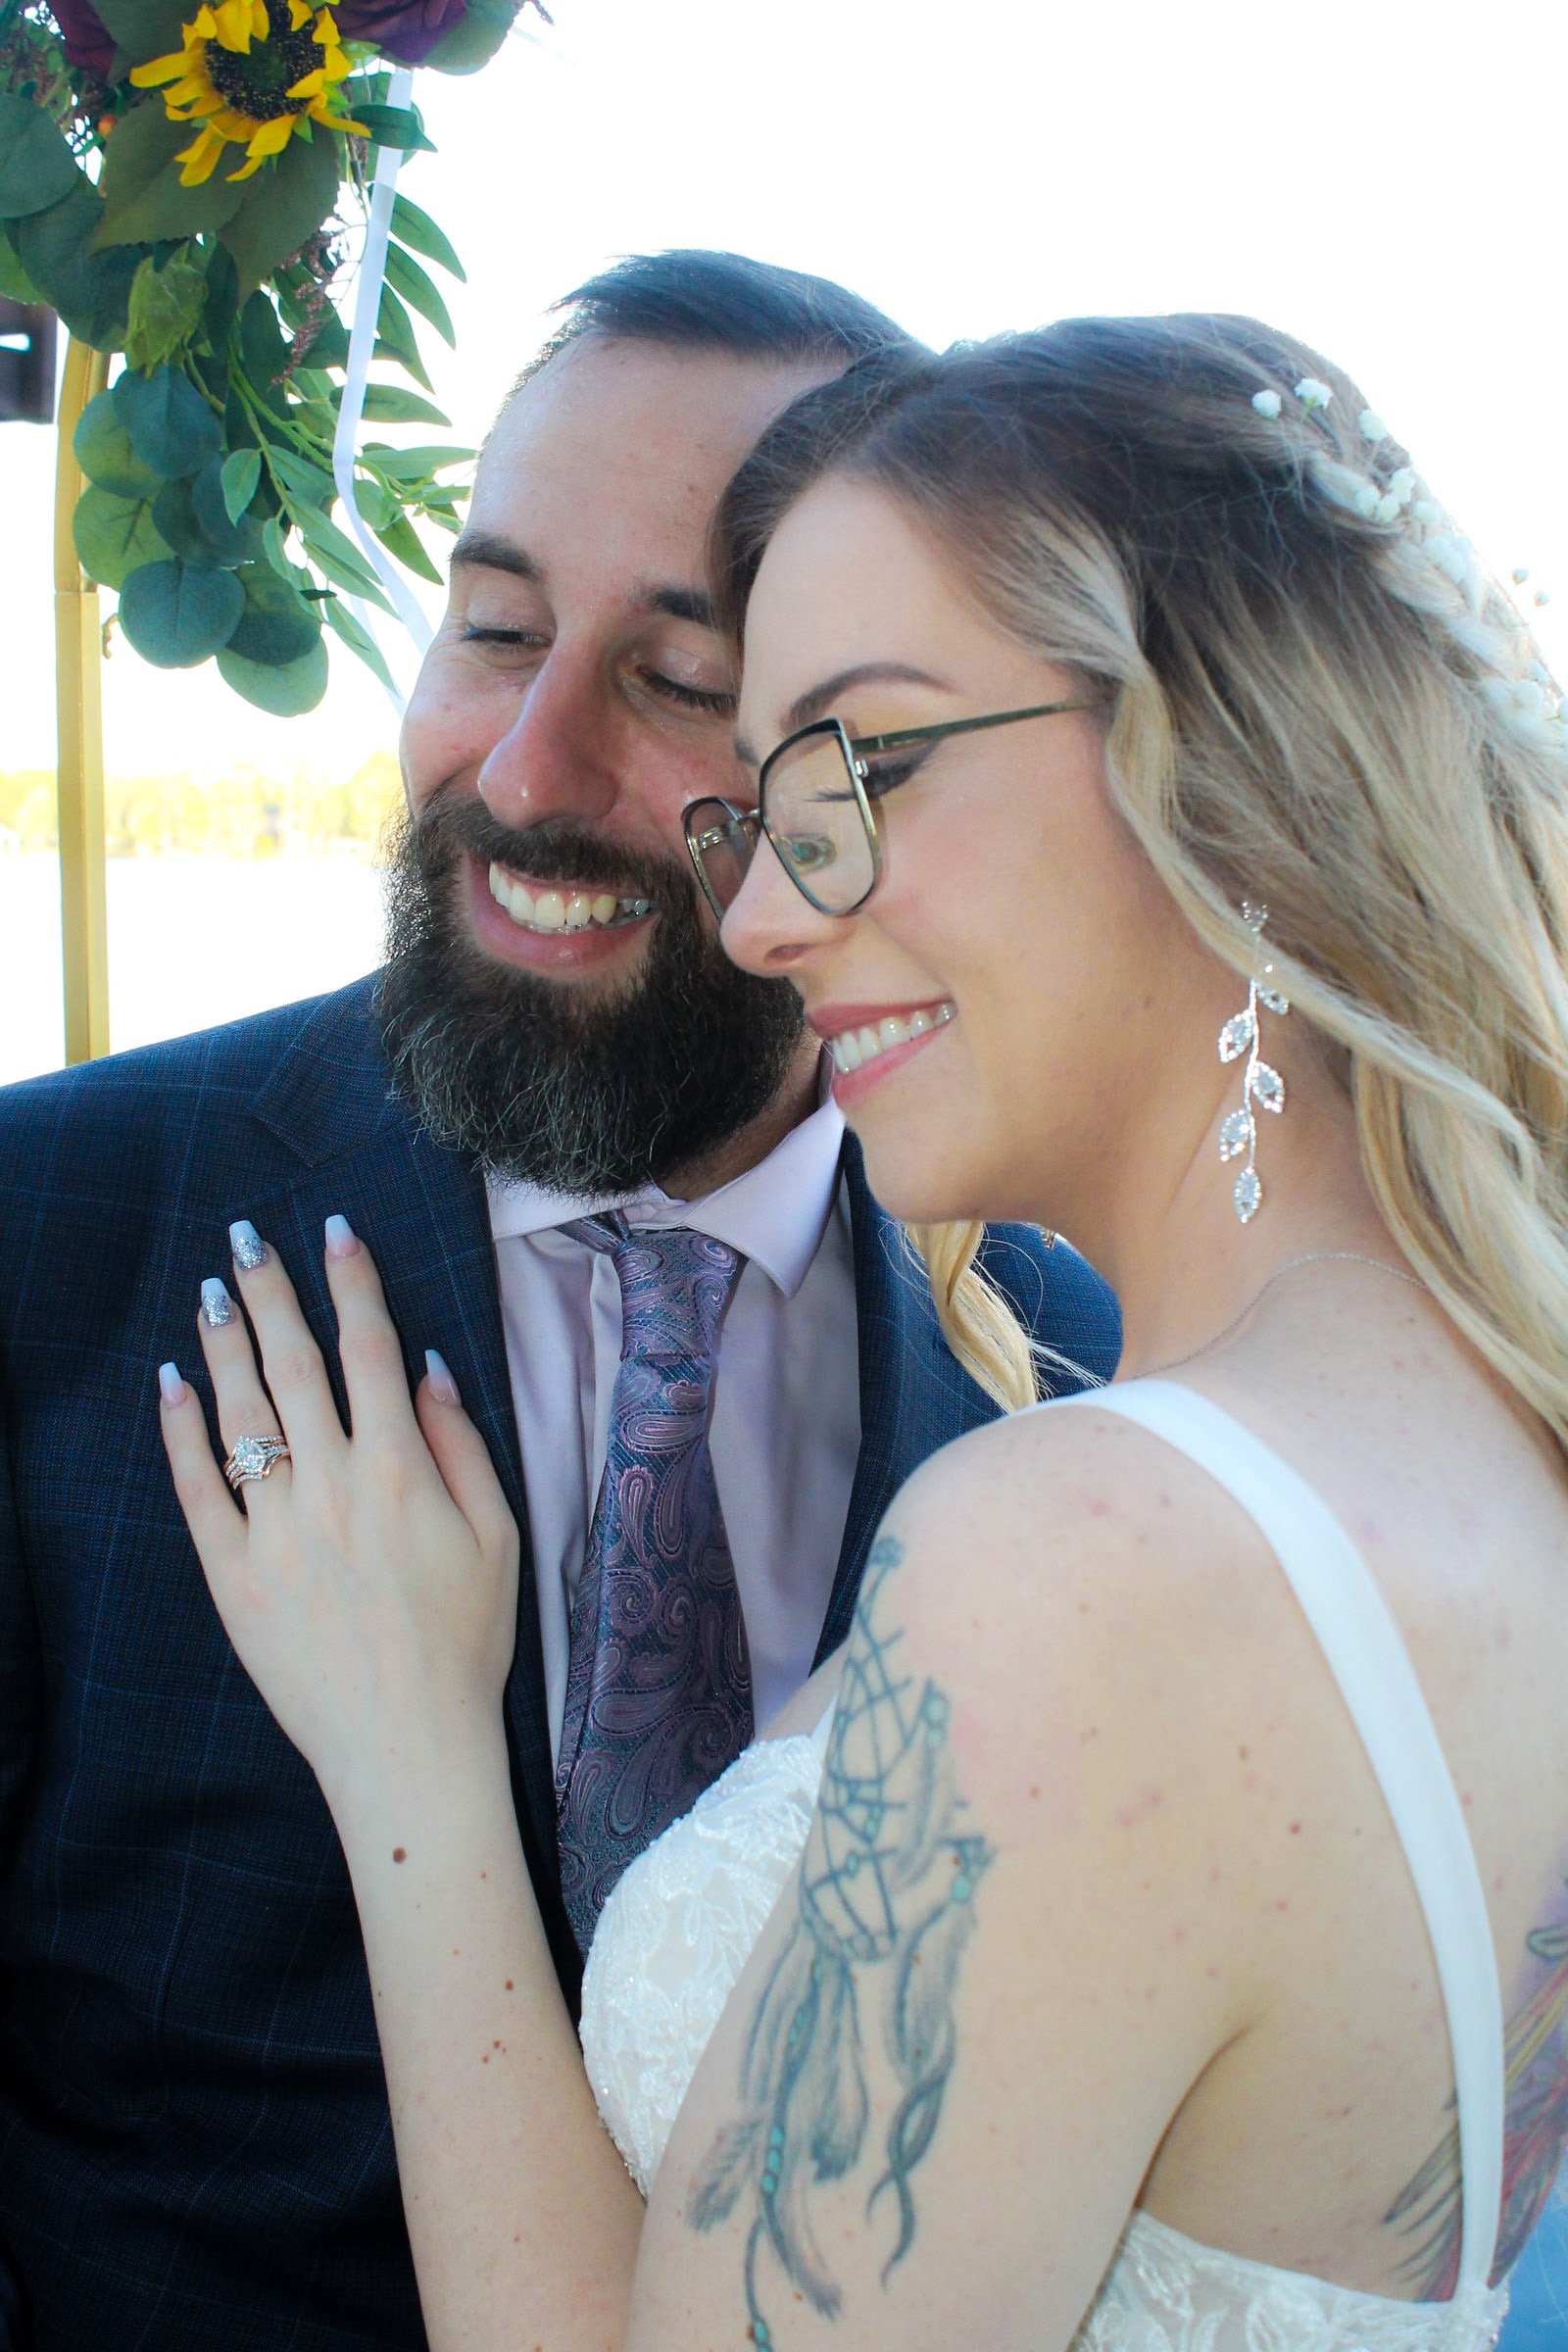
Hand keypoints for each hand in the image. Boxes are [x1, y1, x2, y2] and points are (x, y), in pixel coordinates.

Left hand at [159, 1216, 518, 1813]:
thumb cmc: (464, 1643)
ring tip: (211, 1293)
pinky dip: (181, 1433)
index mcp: (401, 1472)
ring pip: (243, 1416)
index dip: (353, 1285)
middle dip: (270, 1294)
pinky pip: (197, 1490)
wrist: (407, 1745)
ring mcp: (276, 1532)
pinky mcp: (233, 1577)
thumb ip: (463, 1446)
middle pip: (294, 1366)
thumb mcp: (499, 1538)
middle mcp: (334, 1488)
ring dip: (224, 1347)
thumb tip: (425, 1369)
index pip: (369, 1351)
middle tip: (246, 1239)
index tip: (334, 1234)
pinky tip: (171, 1386)